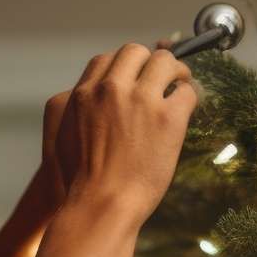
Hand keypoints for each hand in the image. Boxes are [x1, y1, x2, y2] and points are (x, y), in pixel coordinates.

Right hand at [39, 38, 190, 211]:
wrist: (101, 204)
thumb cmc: (83, 181)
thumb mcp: (67, 135)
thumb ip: (82, 110)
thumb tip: (100, 99)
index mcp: (84, 93)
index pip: (106, 60)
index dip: (124, 67)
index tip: (135, 76)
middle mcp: (111, 89)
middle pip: (134, 52)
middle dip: (148, 62)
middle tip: (160, 77)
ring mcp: (141, 100)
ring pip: (165, 62)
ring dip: (175, 71)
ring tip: (179, 84)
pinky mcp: (168, 118)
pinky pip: (187, 92)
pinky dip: (189, 97)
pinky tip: (186, 109)